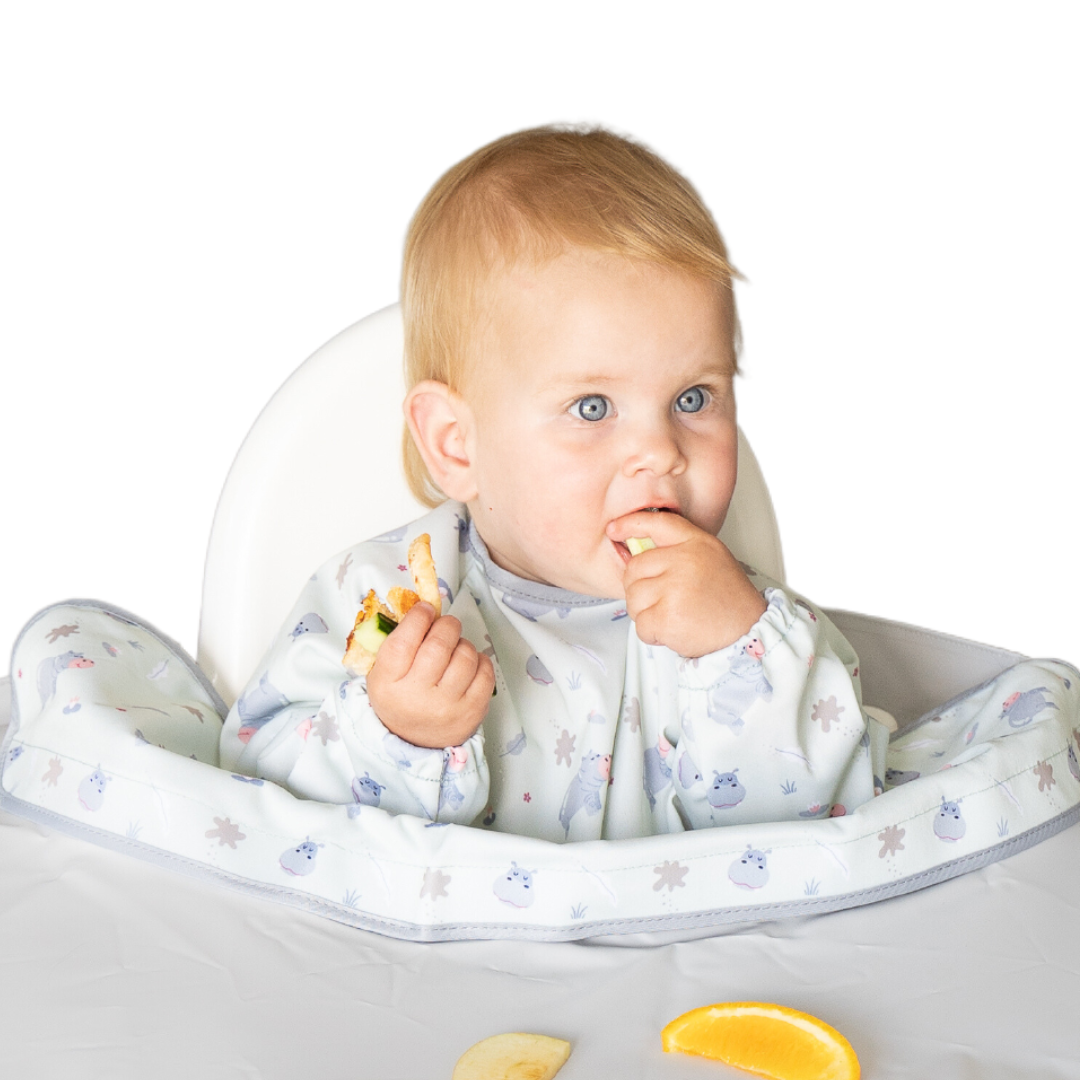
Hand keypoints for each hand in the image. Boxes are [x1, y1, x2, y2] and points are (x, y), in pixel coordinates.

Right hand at [364, 603, 494, 748]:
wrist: (414, 741)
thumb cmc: (400, 697)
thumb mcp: (384, 672)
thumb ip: (398, 640)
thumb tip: (426, 606)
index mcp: (388, 684)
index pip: (404, 641)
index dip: (418, 618)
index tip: (426, 610)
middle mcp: (417, 698)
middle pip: (439, 645)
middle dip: (446, 626)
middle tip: (446, 626)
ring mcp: (448, 707)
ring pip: (465, 655)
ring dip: (462, 644)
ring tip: (454, 650)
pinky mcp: (473, 712)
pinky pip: (485, 672)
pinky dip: (479, 661)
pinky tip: (468, 665)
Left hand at [606, 511, 767, 657]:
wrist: (750, 632)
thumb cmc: (729, 600)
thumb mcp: (711, 559)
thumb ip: (679, 550)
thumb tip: (636, 550)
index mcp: (696, 543)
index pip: (656, 523)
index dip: (630, 524)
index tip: (614, 530)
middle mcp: (685, 560)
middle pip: (634, 568)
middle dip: (642, 589)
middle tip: (665, 600)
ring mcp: (675, 587)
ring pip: (633, 598)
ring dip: (646, 613)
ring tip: (674, 615)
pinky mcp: (667, 616)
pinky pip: (640, 625)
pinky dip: (653, 634)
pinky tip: (674, 630)